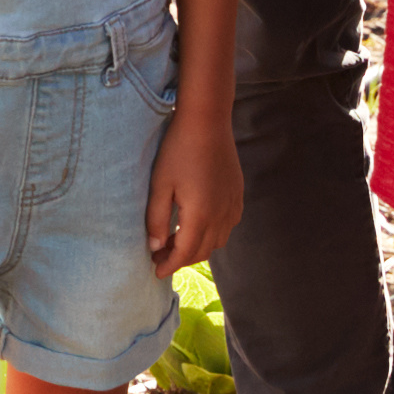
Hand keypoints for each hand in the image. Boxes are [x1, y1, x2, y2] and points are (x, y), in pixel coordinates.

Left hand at [146, 108, 241, 272]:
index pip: (184, 253)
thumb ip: (157, 219)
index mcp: (200, 215)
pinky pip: (228, 226)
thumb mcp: (160, 185)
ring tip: (175, 241)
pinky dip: (212, 234)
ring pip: (217, 241)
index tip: (155, 271)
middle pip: (202, 251)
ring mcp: (233, 205)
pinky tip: (197, 225)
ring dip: (197, 247)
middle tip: (160, 255)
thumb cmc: (179, 150)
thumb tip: (155, 247)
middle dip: (180, 259)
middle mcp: (221, 215)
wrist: (208, 122)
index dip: (169, 265)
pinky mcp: (238, 195)